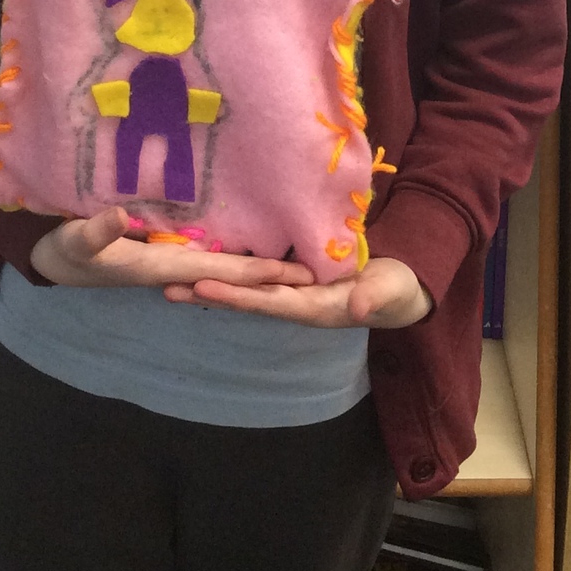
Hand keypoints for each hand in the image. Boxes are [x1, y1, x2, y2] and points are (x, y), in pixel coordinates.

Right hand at [31, 207, 315, 293]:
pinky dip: (236, 252)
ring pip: (226, 265)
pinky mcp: (165, 252)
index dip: (263, 272)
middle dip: (276, 272)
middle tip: (323, 268)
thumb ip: (97, 231)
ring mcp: (172, 261)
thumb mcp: (77, 241)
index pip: (224, 270)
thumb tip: (120, 216)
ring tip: (301, 257)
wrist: (52, 262)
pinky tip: (254, 242)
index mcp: (165, 266)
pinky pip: (209, 253)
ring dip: (261, 264)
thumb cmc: (66, 252)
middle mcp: (176, 267)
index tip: (302, 274)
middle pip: (236, 271)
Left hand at [164, 256, 431, 328]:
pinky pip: (258, 276)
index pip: (269, 301)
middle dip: (210, 293)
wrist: (402, 288)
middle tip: (167, 286)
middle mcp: (297, 302)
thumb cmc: (397, 289)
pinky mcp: (296, 277)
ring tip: (172, 278)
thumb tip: (358, 308)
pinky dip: (232, 271)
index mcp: (316, 307)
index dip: (236, 296)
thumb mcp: (392, 291)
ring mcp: (294, 291)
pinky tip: (207, 262)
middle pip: (247, 299)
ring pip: (247, 289)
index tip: (203, 287)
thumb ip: (376, 297)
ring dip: (213, 285)